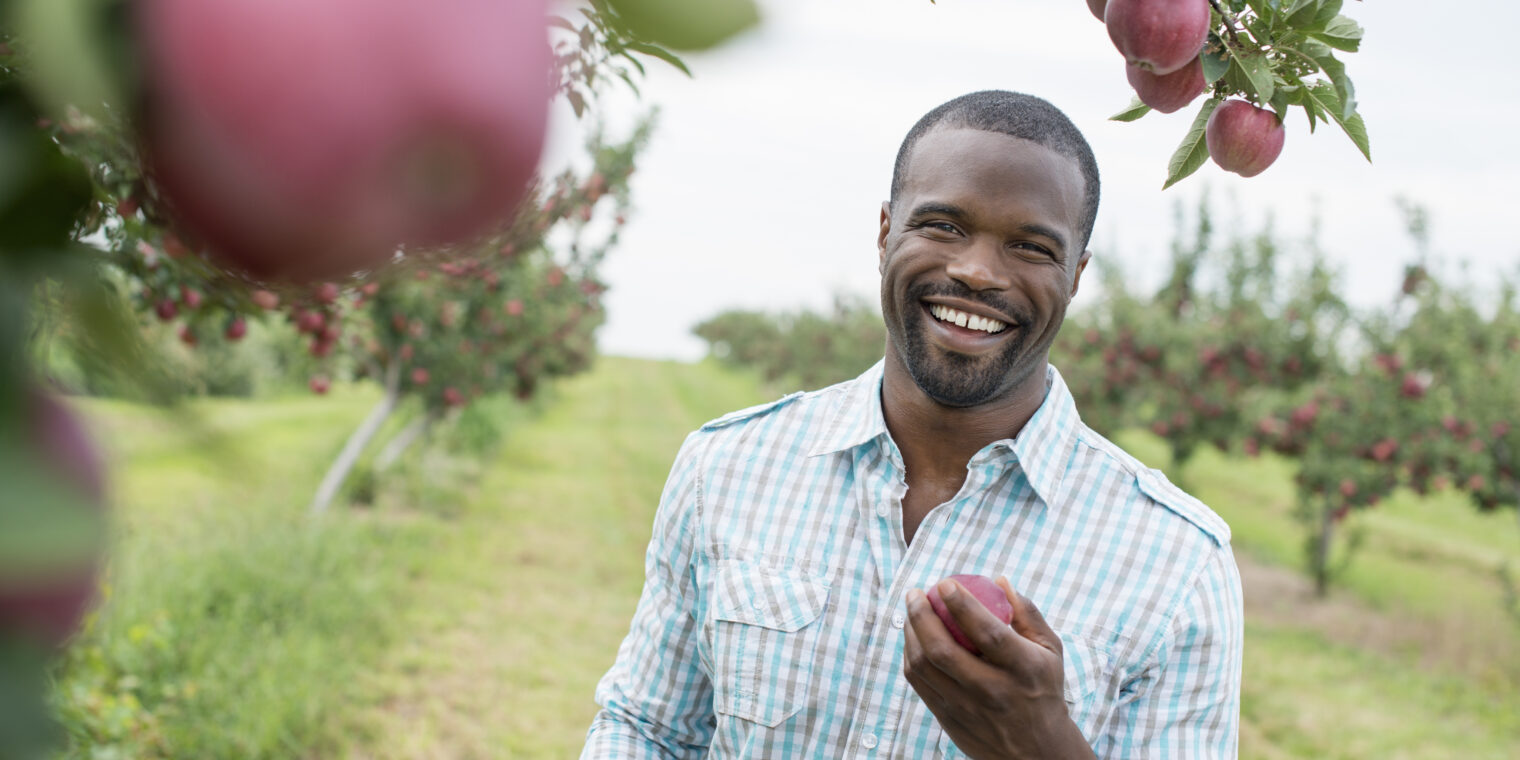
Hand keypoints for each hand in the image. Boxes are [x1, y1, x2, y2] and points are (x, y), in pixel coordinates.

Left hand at [902, 577, 1094, 759]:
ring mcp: (967, 707)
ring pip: (925, 666)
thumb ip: (1027, 614)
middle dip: (922, 615)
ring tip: (912, 610)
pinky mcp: (949, 719)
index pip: (986, 632)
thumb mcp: (1050, 651)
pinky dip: (911, 655)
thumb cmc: (1042, 689)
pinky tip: (913, 637)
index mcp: (1022, 668)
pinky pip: (920, 683)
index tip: (945, 583)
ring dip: (910, 632)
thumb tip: (999, 580)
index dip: (962, 604)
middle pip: (944, 650)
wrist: (1037, 750)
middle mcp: (993, 689)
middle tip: (915, 593)